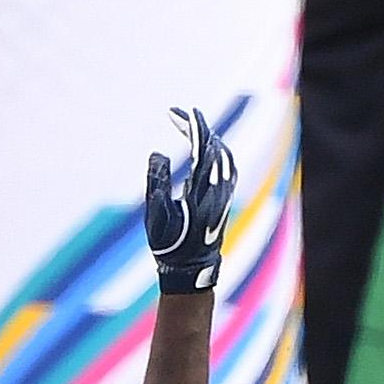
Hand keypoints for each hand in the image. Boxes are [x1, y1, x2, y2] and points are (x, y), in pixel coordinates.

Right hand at [145, 107, 237, 294]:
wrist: (192, 270)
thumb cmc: (170, 244)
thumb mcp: (156, 213)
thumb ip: (157, 181)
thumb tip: (159, 153)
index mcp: (198, 191)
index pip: (201, 151)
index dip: (193, 129)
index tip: (183, 112)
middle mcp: (216, 191)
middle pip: (213, 149)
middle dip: (198, 128)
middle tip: (181, 115)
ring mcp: (224, 196)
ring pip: (223, 157)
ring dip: (209, 138)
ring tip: (193, 127)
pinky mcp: (225, 201)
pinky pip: (227, 168)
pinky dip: (218, 153)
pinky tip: (212, 149)